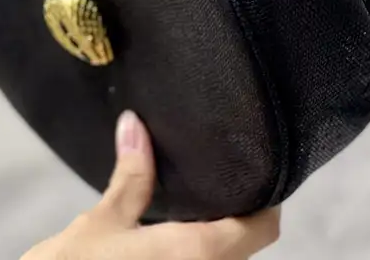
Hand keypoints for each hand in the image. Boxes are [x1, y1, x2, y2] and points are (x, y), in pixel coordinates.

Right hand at [21, 111, 280, 259]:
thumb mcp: (101, 222)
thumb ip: (131, 175)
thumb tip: (135, 122)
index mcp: (197, 256)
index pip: (262, 229)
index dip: (268, 199)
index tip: (259, 169)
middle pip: (246, 245)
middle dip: (238, 213)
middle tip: (222, 173)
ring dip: (218, 234)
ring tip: (198, 194)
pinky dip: (197, 250)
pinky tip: (175, 228)